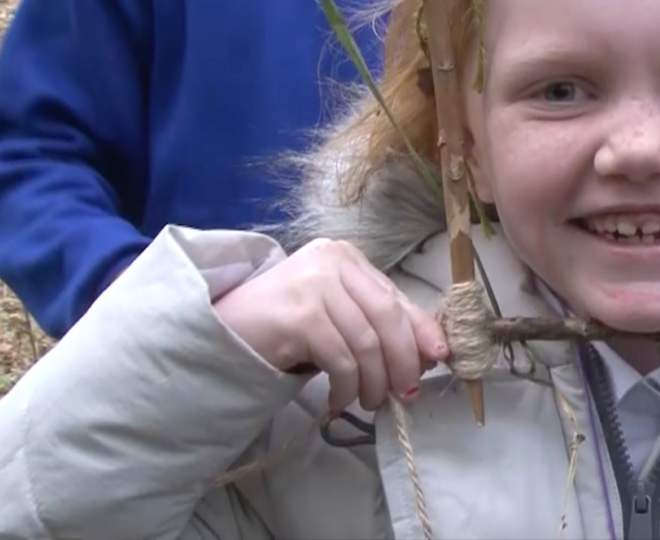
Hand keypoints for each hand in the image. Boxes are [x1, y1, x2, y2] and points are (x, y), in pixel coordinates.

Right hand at [213, 238, 448, 412]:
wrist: (219, 334)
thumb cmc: (282, 328)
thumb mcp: (336, 316)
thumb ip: (376, 324)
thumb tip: (431, 352)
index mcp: (346, 257)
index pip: (395, 296)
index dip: (422, 330)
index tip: (439, 359)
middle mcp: (331, 262)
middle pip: (387, 316)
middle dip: (404, 360)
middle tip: (406, 393)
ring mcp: (313, 284)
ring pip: (367, 342)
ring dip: (374, 381)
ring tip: (369, 401)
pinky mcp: (299, 314)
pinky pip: (342, 359)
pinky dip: (347, 387)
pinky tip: (340, 401)